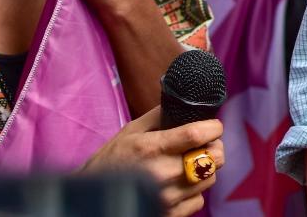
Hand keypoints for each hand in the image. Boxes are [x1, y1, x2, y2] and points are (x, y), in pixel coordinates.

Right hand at [85, 107, 224, 216]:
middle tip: (204, 145)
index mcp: (152, 148)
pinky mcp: (169, 215)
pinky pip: (198, 200)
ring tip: (187, 165)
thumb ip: (161, 116)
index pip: (197, 135)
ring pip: (210, 178)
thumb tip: (186, 102)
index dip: (214, 127)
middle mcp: (162, 174)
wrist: (92, 200)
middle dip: (214, 148)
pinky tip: (178, 185)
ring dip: (204, 169)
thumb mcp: (131, 131)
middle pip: (214, 158)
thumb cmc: (111, 161)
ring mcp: (167, 198)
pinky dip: (194, 191)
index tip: (214, 126)